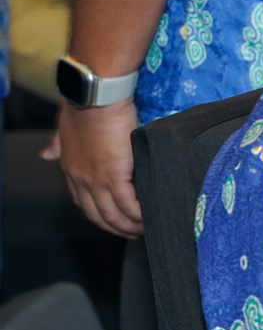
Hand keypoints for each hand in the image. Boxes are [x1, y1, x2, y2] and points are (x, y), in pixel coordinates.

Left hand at [54, 99, 143, 236]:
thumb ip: (56, 143)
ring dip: (130, 226)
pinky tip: (150, 218)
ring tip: (146, 229)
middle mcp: (80, 179)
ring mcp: (96, 179)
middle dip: (116, 228)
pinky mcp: (115, 174)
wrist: (95, 97)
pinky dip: (139, 215)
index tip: (114, 220)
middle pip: (97, 215)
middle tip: (134, 232)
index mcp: (70, 169)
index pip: (82, 202)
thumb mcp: (63, 127)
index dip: (99, 215)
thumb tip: (46, 154)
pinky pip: (127, 204)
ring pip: (112, 215)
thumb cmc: (83, 107)